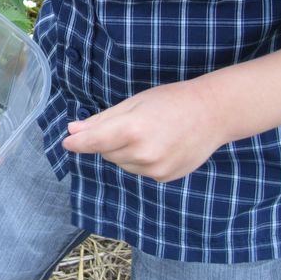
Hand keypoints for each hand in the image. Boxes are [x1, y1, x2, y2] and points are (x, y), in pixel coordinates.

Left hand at [61, 80, 227, 182]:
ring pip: (122, 164)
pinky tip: (160, 145)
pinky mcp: (164, 178)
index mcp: (132, 129)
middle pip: (106, 154)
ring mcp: (155, 169)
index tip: (67, 142)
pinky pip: (140, 172)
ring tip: (150, 134)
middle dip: (110, 141)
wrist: (213, 113)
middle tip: (133, 124)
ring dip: (126, 152)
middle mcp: (142, 153)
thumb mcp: (133, 103)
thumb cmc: (171, 101)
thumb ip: (101, 120)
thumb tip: (73, 131)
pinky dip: (142, 161)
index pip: (93, 142)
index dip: (77, 143)